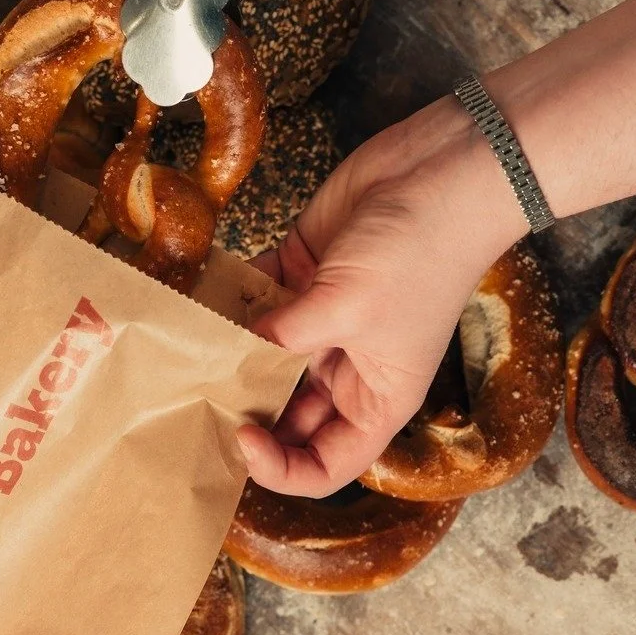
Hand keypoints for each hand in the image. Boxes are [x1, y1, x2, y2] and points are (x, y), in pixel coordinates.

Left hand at [236, 98, 523, 496]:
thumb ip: (283, 337)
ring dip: (230, 357)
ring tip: (192, 353)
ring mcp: (323, 321)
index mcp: (376, 399)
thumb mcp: (347, 308)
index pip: (326, 466)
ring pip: (264, 359)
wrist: (443, 166)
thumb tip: (229, 352)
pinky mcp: (302, 273)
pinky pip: (256, 300)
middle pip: (287, 418)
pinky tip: (199, 300)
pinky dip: (229, 302)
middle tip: (201, 398)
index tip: (245, 436)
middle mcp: (348, 369)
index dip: (282, 468)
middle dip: (248, 413)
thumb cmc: (419, 252)